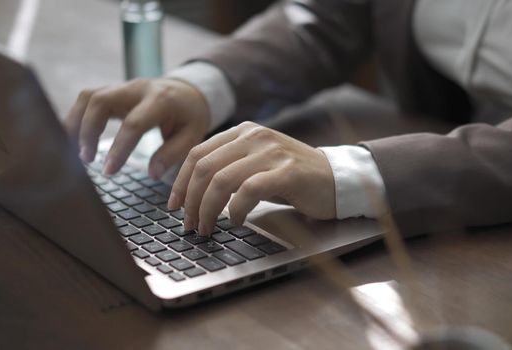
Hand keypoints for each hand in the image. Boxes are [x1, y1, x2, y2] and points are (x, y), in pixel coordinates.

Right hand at [65, 78, 210, 178]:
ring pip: (88, 97)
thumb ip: (172, 154)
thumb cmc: (189, 116)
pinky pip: (86, 99)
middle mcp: (138, 88)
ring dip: (76, 124)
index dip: (119, 148)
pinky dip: (75, 118)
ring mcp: (122, 86)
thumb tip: (153, 174)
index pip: (134, 123)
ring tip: (75, 153)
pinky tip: (72, 140)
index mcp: (161, 100)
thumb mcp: (192, 135)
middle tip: (86, 160)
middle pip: (101, 101)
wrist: (188, 92)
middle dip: (88, 131)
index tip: (109, 171)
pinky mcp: (112, 90)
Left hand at [167, 121, 335, 234]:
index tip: (174, 206)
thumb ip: (229, 168)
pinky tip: (235, 222)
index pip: (197, 153)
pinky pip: (249, 190)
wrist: (336, 179)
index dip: (180, 182)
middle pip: (205, 167)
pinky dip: (235, 209)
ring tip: (207, 228)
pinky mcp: (287, 171)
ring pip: (222, 179)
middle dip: (191, 200)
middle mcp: (255, 136)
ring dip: (207, 209)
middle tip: (189, 224)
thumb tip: (191, 193)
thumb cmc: (293, 178)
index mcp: (243, 132)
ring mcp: (272, 152)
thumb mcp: (256, 165)